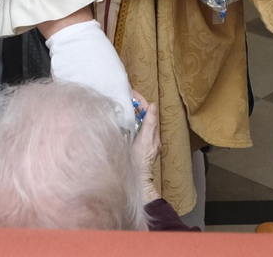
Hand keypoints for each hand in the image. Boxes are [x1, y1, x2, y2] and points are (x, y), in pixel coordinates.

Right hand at [131, 88, 160, 204]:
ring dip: (130, 113)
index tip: (131, 92)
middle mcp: (148, 138)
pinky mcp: (133, 147)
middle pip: (142, 116)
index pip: (148, 111)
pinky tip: (119, 121)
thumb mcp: (145, 140)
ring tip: (120, 104)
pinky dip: (127, 123)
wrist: (135, 180)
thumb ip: (149, 124)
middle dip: (134, 105)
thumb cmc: (139, 161)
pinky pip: (131, 130)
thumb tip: (153, 106)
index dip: (141, 101)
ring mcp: (141, 143)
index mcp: (152, 134)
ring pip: (137, 123)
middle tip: (124, 96)